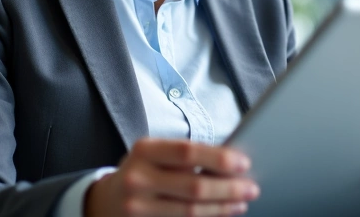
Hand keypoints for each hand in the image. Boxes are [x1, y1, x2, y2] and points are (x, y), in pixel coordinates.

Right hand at [85, 138, 258, 216]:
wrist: (107, 200)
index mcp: (144, 150)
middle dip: (228, 188)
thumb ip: (186, 156)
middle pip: (193, 187)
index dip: (218, 158)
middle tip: (252, 187)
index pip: (187, 152)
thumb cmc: (145, 169)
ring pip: (190, 211)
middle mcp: (137, 178)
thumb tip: (232, 162)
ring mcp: (137, 207)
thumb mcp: (156, 154)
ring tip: (242, 201)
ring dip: (222, 207)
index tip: (244, 163)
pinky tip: (223, 212)